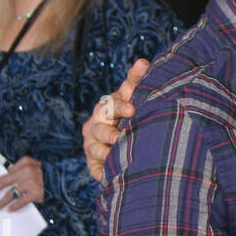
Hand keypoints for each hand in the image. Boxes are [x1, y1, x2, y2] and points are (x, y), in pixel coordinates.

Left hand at [0, 156, 43, 211]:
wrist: (64, 179)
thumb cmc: (48, 173)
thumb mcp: (36, 165)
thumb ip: (21, 168)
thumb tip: (8, 176)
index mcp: (26, 163)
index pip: (6, 174)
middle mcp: (27, 172)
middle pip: (4, 182)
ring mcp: (31, 183)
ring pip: (11, 193)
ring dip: (2, 202)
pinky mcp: (36, 193)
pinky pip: (21, 201)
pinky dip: (14, 206)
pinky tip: (10, 209)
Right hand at [82, 58, 148, 181]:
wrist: (122, 141)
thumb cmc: (129, 114)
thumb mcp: (133, 97)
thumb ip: (136, 80)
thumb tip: (143, 61)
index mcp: (106, 107)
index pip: (111, 103)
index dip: (120, 106)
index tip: (133, 109)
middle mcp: (96, 125)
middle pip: (101, 128)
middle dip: (111, 130)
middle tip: (121, 136)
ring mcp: (92, 145)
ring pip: (96, 148)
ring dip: (105, 151)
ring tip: (117, 153)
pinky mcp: (94, 164)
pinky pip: (95, 169)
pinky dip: (101, 171)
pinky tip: (109, 174)